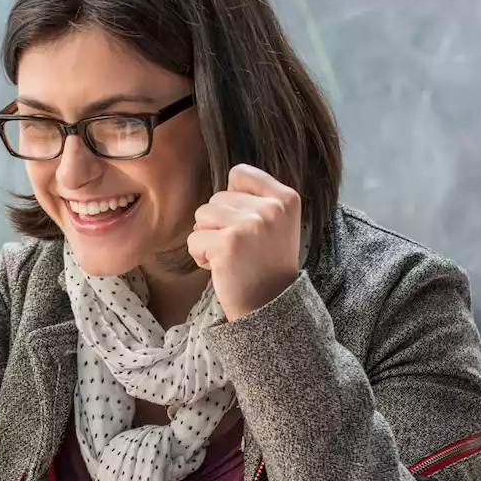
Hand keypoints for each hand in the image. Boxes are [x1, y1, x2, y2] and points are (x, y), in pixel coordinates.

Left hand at [187, 164, 301, 321]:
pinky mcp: (227, 244)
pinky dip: (200, 255)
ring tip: (229, 257)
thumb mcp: (278, 224)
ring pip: (202, 215)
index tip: (243, 222)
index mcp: (286, 198)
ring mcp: (249, 225)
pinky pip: (194, 239)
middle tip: (239, 249)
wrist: (270, 307)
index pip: (240, 173)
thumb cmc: (267, 265)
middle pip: (217, 197)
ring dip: (207, 238)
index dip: (232, 197)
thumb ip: (257, 200)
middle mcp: (270, 208)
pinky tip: (221, 268)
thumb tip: (227, 185)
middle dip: (218, 223)